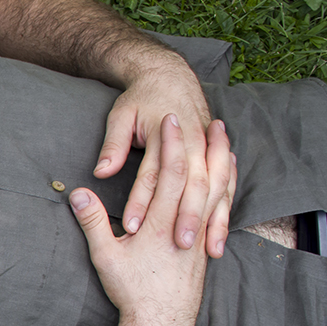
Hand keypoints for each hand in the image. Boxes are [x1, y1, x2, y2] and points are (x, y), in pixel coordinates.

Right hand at [73, 114, 223, 325]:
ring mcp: (200, 235)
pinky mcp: (205, 245)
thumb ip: (93, 221)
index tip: (170, 119)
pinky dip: (227, 188)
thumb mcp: (105, 256)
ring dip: (224, 163)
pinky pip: (221, 208)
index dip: (171, 144)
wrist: (161, 324)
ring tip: (227, 141)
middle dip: (207, 146)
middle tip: (212, 120)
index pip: (169, 173)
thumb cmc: (131, 291)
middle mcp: (185, 225)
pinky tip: (228, 179)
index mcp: (160, 223)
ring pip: (218, 192)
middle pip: (203, 177)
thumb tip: (79, 193)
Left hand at [93, 55, 232, 257]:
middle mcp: (192, 145)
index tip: (131, 228)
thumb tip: (101, 172)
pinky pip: (225, 192)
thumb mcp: (121, 114)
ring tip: (207, 251)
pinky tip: (217, 242)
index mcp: (167, 135)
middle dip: (186, 217)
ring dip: (211, 221)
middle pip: (190, 186)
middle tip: (177, 246)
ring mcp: (207, 152)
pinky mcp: (215, 158)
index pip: (152, 174)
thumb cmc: (142, 98)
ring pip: (214, 191)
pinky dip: (223, 216)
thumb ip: (113, 145)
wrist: (170, 74)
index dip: (141, 201)